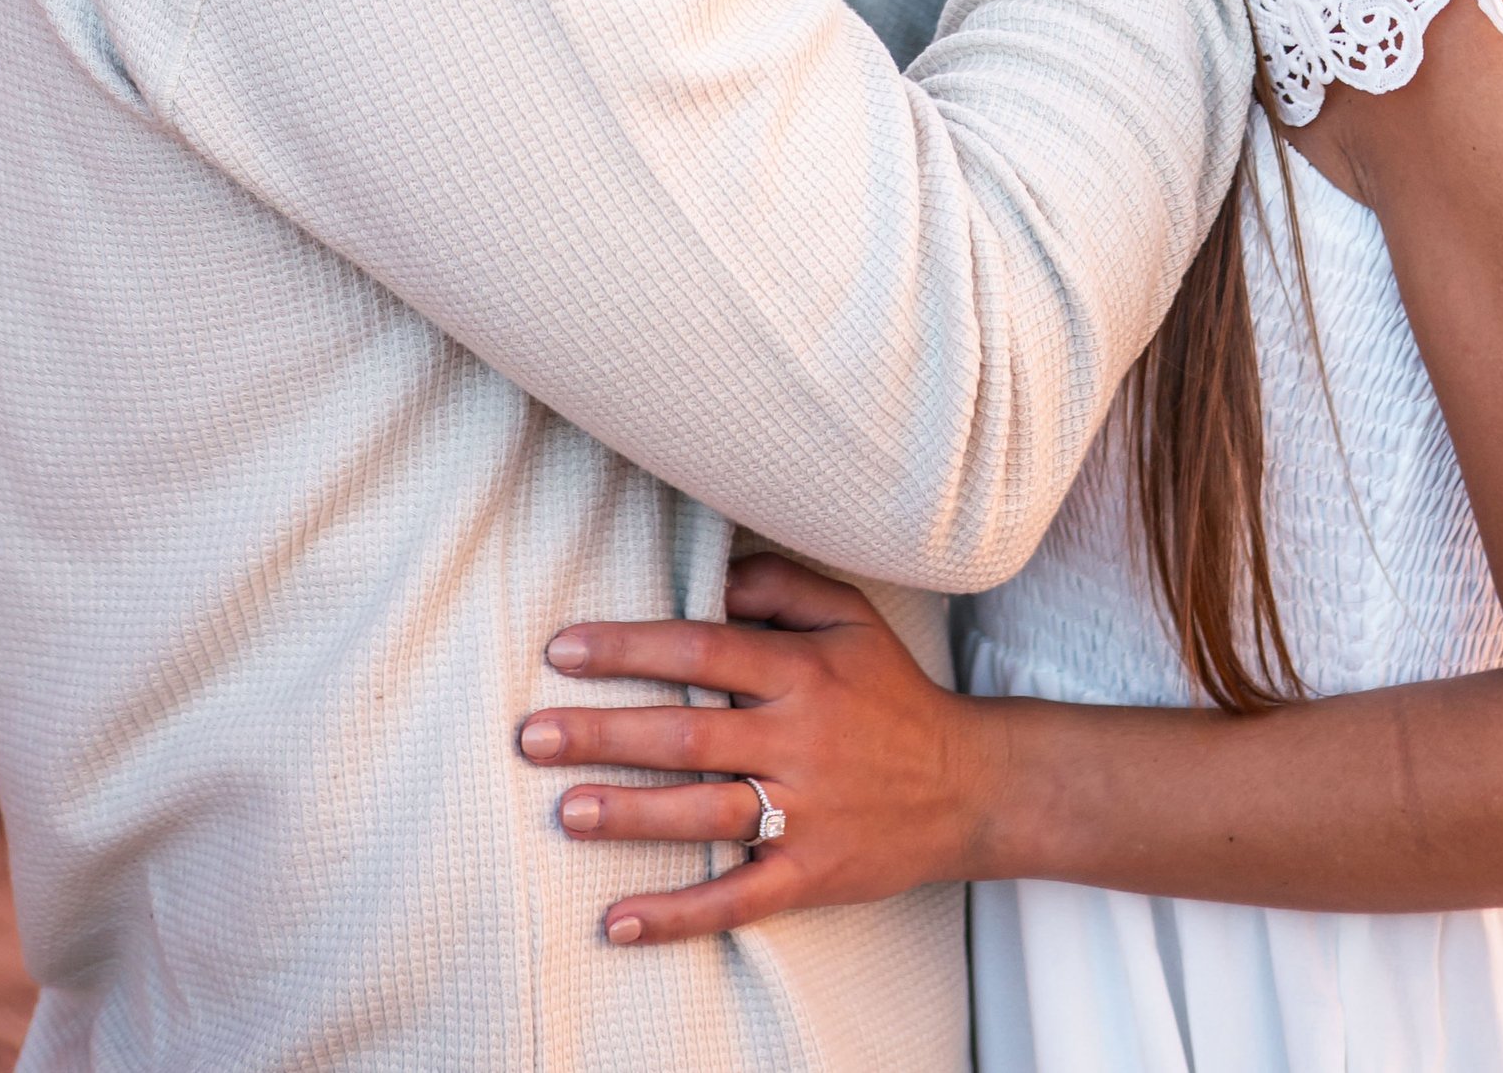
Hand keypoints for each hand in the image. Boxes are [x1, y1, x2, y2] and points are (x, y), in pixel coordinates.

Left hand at [518, 555, 1010, 945]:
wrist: (968, 785)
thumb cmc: (893, 693)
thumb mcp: (852, 617)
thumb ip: (779, 587)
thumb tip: (708, 581)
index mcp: (802, 670)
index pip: (701, 647)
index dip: (629, 647)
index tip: (564, 651)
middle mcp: (798, 738)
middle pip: (687, 732)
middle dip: (605, 732)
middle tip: (534, 735)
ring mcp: (805, 811)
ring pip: (704, 811)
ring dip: (630, 814)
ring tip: (566, 811)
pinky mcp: (810, 874)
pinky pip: (736, 897)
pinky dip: (677, 914)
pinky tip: (618, 921)